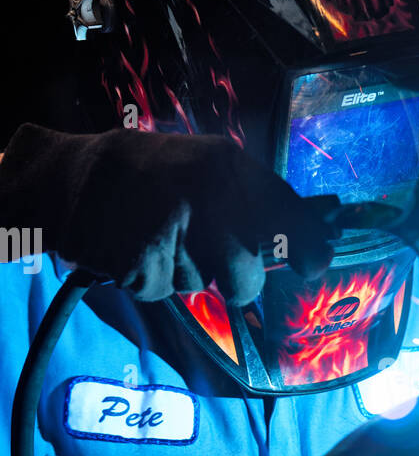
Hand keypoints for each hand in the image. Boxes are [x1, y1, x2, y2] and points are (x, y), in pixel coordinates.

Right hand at [0, 125, 333, 302]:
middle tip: (211, 263)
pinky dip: (150, 279)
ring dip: (185, 275)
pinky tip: (134, 248)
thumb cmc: (141, 174)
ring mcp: (172, 231)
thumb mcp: (200, 163)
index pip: (286, 214)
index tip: (316, 264)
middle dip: (234, 283)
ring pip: (202, 287)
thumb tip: (298, 236)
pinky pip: (162, 292)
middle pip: (245, 277)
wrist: (66, 179)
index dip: (307, 247)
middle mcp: (204, 196)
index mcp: (224, 166)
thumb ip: (246, 195)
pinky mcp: (141, 263)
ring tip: (158, 238)